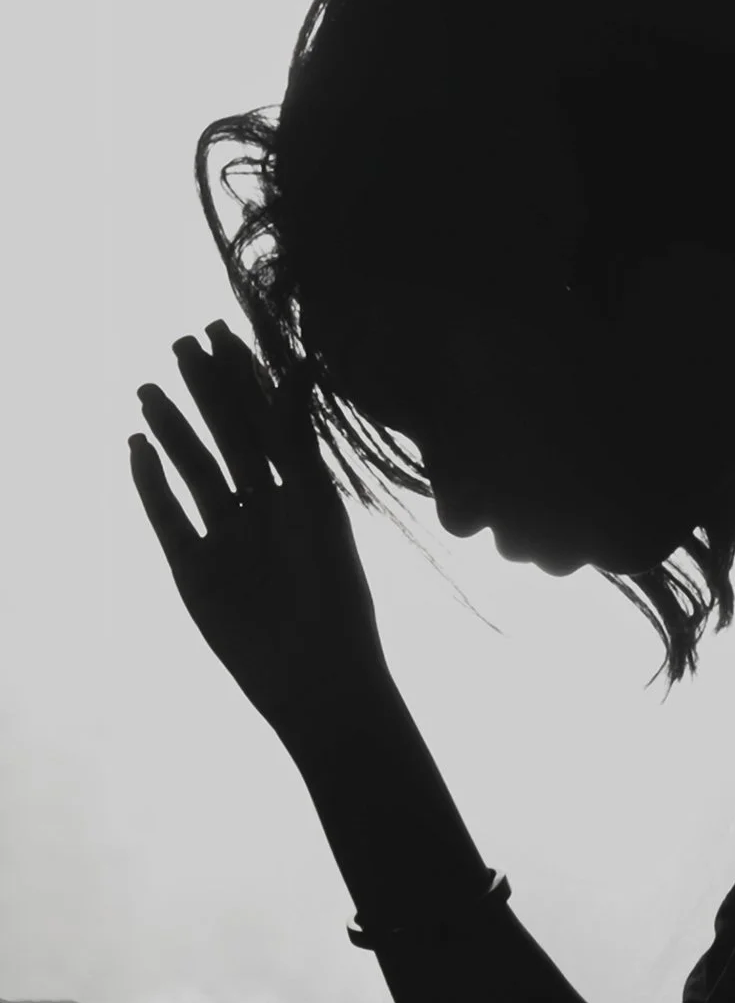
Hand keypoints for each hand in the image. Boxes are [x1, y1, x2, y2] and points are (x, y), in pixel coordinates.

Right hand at [131, 321, 392, 735]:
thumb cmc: (331, 591)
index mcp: (300, 492)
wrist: (314, 673)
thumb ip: (297, 441)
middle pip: (227, 438)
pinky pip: (166, 517)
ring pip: (193, 471)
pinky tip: (135, 447)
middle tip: (178, 344)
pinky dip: (149, 483)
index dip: (243, 377)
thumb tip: (298, 366)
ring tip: (146, 390)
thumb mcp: (314, 505)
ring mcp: (226, 539)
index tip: (218, 329)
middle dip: (203, 392)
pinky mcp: (193, 571)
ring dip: (170, 430)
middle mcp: (263, 511)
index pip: (267, 421)